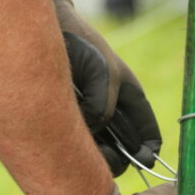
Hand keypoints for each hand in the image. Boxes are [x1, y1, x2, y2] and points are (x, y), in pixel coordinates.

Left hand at [52, 0, 161, 176]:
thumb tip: (91, 132)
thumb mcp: (103, 73)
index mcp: (129, 96)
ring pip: (98, 151)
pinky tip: (68, 138)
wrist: (44, 33)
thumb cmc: (82, 45)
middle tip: (106, 160)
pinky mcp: (66, 119)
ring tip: (85, 149)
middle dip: (118, 159)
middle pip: (122, 149)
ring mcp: (89, 116)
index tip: (146, 161)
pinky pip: (74, 142)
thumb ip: (104, 105)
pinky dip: (74, 146)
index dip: (149, 150)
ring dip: (95, 156)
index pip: (147, 132)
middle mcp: (111, 110)